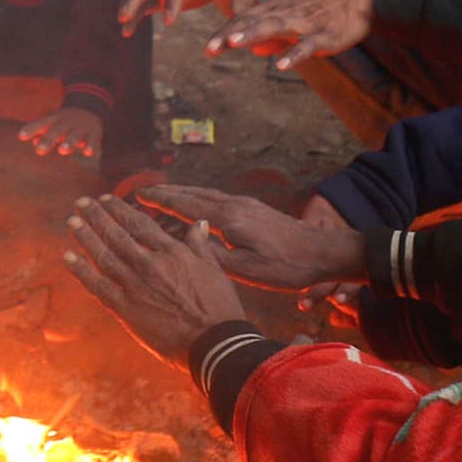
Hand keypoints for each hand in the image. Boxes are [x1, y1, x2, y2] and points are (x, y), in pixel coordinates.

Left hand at [19, 102, 102, 160]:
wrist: (90, 107)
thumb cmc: (63, 120)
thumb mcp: (51, 122)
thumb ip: (39, 130)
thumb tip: (32, 141)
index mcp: (53, 120)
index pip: (41, 124)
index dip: (31, 129)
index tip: (21, 136)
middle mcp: (66, 123)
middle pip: (56, 131)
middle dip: (48, 140)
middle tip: (39, 150)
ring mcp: (80, 127)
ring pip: (74, 135)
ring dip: (69, 142)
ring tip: (62, 150)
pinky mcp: (94, 133)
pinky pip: (93, 140)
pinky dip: (91, 146)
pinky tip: (88, 152)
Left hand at [62, 194, 252, 365]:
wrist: (213, 342)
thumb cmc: (218, 306)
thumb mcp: (214, 269)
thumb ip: (200, 244)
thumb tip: (198, 223)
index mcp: (171, 252)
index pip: (139, 224)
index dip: (119, 210)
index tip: (105, 198)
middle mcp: (149, 264)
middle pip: (116, 235)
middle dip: (96, 216)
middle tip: (80, 203)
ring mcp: (135, 286)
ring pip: (103, 255)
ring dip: (85, 237)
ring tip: (72, 221)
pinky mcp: (126, 309)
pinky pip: (98, 286)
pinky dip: (81, 270)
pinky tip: (68, 257)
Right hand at [135, 182, 371, 289]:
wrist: (323, 252)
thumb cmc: (286, 267)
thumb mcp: (247, 269)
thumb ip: (215, 255)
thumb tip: (187, 243)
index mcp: (229, 219)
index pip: (186, 205)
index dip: (160, 200)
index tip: (139, 194)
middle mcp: (234, 205)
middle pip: (192, 194)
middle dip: (166, 192)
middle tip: (141, 192)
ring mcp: (245, 203)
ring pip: (205, 194)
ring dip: (181, 194)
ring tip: (161, 196)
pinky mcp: (253, 208)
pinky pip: (216, 198)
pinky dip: (197, 199)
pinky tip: (195, 205)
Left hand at [213, 0, 379, 72]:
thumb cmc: (326, 6)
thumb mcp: (297, 17)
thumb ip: (276, 34)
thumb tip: (256, 51)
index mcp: (279, 9)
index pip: (246, 20)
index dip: (226, 33)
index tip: (207, 48)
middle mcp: (287, 13)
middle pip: (254, 23)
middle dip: (230, 36)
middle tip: (208, 49)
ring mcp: (306, 22)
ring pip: (275, 27)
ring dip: (253, 34)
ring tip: (233, 43)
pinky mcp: (325, 35)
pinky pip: (307, 44)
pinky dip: (293, 53)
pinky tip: (280, 65)